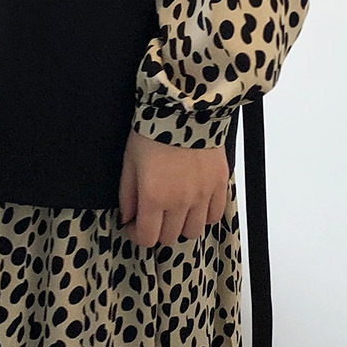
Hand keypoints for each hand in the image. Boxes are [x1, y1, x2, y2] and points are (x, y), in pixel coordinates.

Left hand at [118, 129, 228, 246]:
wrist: (185, 108)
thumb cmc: (152, 132)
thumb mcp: (129, 162)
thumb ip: (127, 195)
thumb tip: (127, 218)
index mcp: (154, 197)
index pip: (147, 238)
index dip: (136, 236)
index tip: (133, 225)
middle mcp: (180, 202)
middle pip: (170, 238)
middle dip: (157, 231)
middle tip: (153, 216)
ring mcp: (202, 195)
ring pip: (193, 231)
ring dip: (181, 226)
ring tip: (175, 211)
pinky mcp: (219, 184)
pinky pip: (215, 215)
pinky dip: (204, 216)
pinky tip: (195, 205)